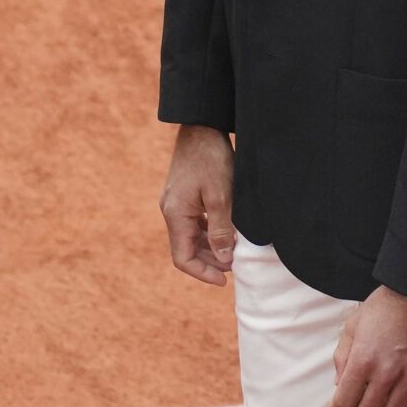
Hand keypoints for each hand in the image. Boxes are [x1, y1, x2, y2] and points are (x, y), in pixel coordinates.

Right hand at [161, 124, 236, 285]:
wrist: (201, 126)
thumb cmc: (210, 159)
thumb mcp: (221, 197)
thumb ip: (221, 230)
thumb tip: (224, 259)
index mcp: (175, 214)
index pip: (182, 257)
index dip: (203, 273)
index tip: (226, 280)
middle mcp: (170, 211)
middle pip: (186, 249)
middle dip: (210, 262)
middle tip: (236, 267)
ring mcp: (175, 203)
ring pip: (190, 237)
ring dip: (210, 248)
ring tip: (234, 251)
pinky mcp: (183, 195)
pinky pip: (193, 223)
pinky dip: (209, 232)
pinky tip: (227, 231)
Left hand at [329, 285, 406, 406]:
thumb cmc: (382, 308)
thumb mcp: (352, 326)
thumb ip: (342, 357)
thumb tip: (340, 384)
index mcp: (363, 360)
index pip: (345, 400)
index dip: (338, 406)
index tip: (338, 404)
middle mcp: (386, 373)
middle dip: (358, 406)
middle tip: (358, 395)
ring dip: (382, 404)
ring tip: (380, 389)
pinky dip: (405, 401)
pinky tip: (400, 388)